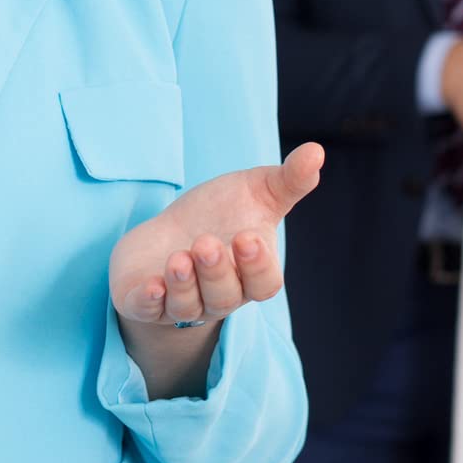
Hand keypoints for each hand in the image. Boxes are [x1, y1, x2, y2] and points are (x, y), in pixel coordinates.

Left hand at [110, 142, 324, 328]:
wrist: (169, 234)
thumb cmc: (219, 215)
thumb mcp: (256, 192)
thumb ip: (288, 179)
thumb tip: (317, 151)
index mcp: (250, 274)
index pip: (263, 284)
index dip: (257, 267)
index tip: (246, 237)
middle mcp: (218, 296)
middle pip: (225, 296)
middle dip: (216, 272)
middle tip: (206, 243)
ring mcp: (181, 302)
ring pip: (188, 306)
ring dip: (184, 284)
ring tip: (179, 257)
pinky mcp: (145, 301)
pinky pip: (148, 311)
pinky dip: (149, 302)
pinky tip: (151, 286)